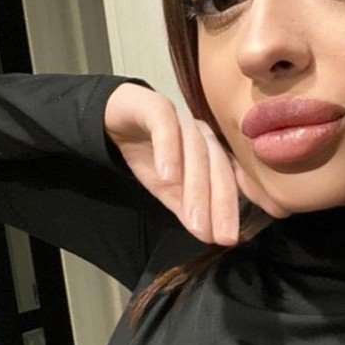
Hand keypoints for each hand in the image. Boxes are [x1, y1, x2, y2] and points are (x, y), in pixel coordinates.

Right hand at [104, 82, 289, 244]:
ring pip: (195, 151)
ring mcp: (182, 118)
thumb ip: (185, 206)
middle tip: (220, 237)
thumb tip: (208, 235)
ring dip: (196, 188)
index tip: (230, 239)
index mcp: (211, 151)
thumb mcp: (166, 187)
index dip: (230, 209)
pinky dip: (168, 151)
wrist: (114, 116)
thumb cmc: (148, 152)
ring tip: (194, 220)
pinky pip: (166, 127)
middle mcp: (202, 133)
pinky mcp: (156, 106)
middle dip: (220, 205)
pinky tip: (166, 177)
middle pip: (217, 168)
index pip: (226, 181)